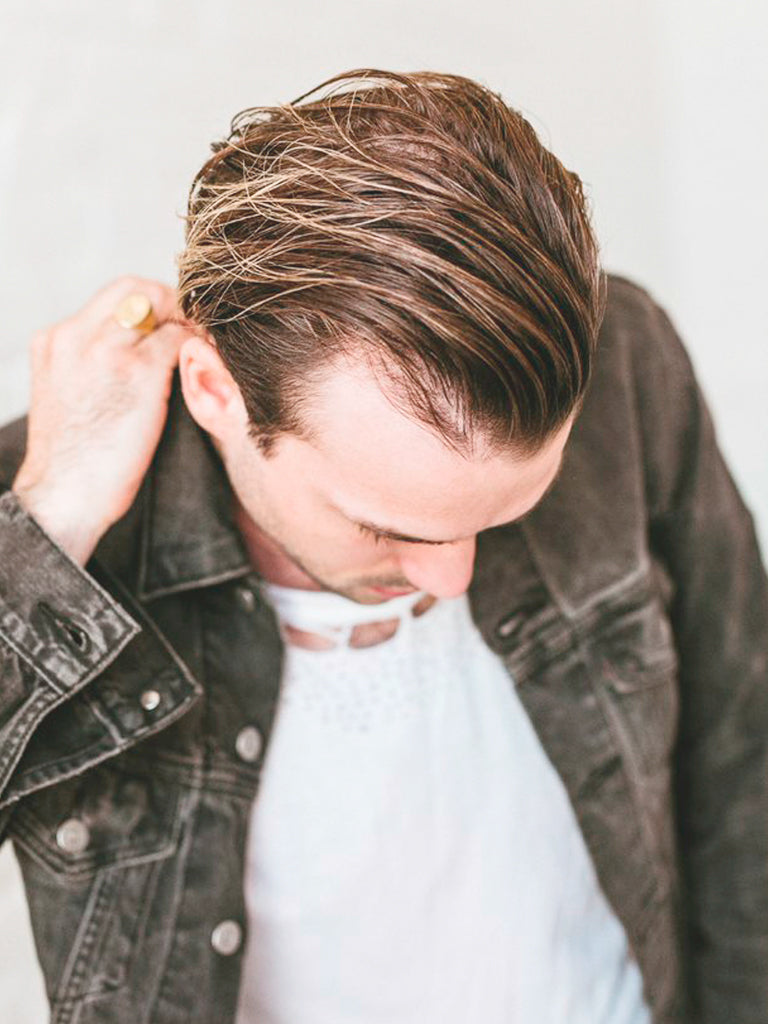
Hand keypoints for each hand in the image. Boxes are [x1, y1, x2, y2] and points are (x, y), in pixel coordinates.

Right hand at [12, 277, 193, 564]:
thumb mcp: (72, 398)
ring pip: (161, 306)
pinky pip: (180, 339)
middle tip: (195, 330)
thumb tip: (136, 358)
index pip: (112, 297)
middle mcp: (75, 335)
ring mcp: (105, 350)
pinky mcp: (137, 372)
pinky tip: (210, 363)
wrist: (64, 497)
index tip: (172, 326)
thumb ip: (94, 367)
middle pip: (136, 288)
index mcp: (55, 340)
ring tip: (206, 347)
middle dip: (172, 303)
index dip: (150, 306)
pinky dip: (200, 346)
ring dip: (189, 322)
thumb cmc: (76, 461)